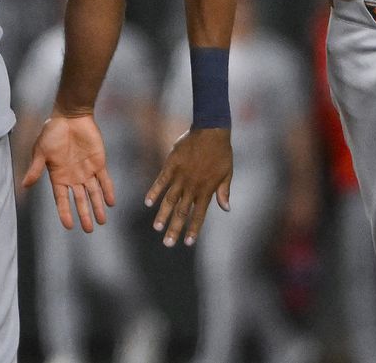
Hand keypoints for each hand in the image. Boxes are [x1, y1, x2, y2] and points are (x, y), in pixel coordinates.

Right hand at [22, 113, 114, 232]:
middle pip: (80, 200)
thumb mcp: (41, 151)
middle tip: (89, 230)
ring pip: (93, 193)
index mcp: (58, 176)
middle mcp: (73, 177)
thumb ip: (35, 169)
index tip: (69, 226)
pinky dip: (108, 191)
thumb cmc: (52, 132)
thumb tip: (24, 185)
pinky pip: (104, 180)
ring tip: (101, 221)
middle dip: (84, 214)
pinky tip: (111, 202)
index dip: (65, 212)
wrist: (70, 116)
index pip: (62, 199)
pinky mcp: (98, 162)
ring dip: (97, 207)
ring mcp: (87, 170)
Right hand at [145, 127, 232, 247]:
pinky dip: (154, 192)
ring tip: (157, 228)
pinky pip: (161, 181)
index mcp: (206, 190)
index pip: (199, 214)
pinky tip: (148, 203)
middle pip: (182, 212)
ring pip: (170, 200)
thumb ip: (224, 191)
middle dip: (175, 229)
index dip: (193, 229)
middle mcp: (192, 186)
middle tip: (168, 244)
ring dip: (163, 214)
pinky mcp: (171, 165)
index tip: (188, 243)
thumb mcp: (227, 173)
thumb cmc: (221, 152)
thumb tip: (226, 209)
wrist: (211, 130)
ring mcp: (181, 176)